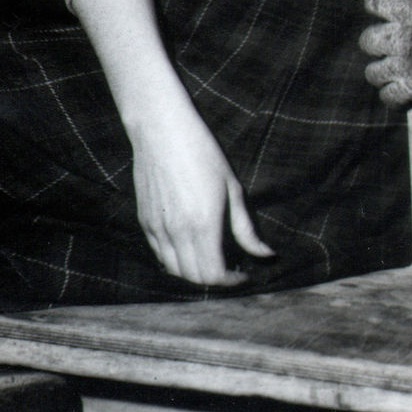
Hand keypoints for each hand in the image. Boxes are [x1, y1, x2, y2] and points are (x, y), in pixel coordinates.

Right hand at [129, 96, 273, 285]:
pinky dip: (176, 260)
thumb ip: (246, 228)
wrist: (162, 131)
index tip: (244, 272)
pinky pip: (160, 255)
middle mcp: (177, 232)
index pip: (213, 274)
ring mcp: (157, 229)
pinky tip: (191, 245)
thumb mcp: (232, 188)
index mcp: (203, 225)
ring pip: (175, 270)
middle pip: (194, 278)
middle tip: (232, 265)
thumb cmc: (203, 153)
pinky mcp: (144, 222)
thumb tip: (266, 254)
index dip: (231, 280)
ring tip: (213, 257)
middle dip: (215, 279)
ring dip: (195, 272)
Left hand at [361, 0, 411, 107]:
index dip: (376, 6)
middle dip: (376, 44)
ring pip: (373, 72)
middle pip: (368, 40)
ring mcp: (408, 64)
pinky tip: (403, 97)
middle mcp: (405, 37)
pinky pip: (388, 97)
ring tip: (394, 75)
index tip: (379, 10)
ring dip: (383, 73)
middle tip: (388, 48)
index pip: (378, 3)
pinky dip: (394, 98)